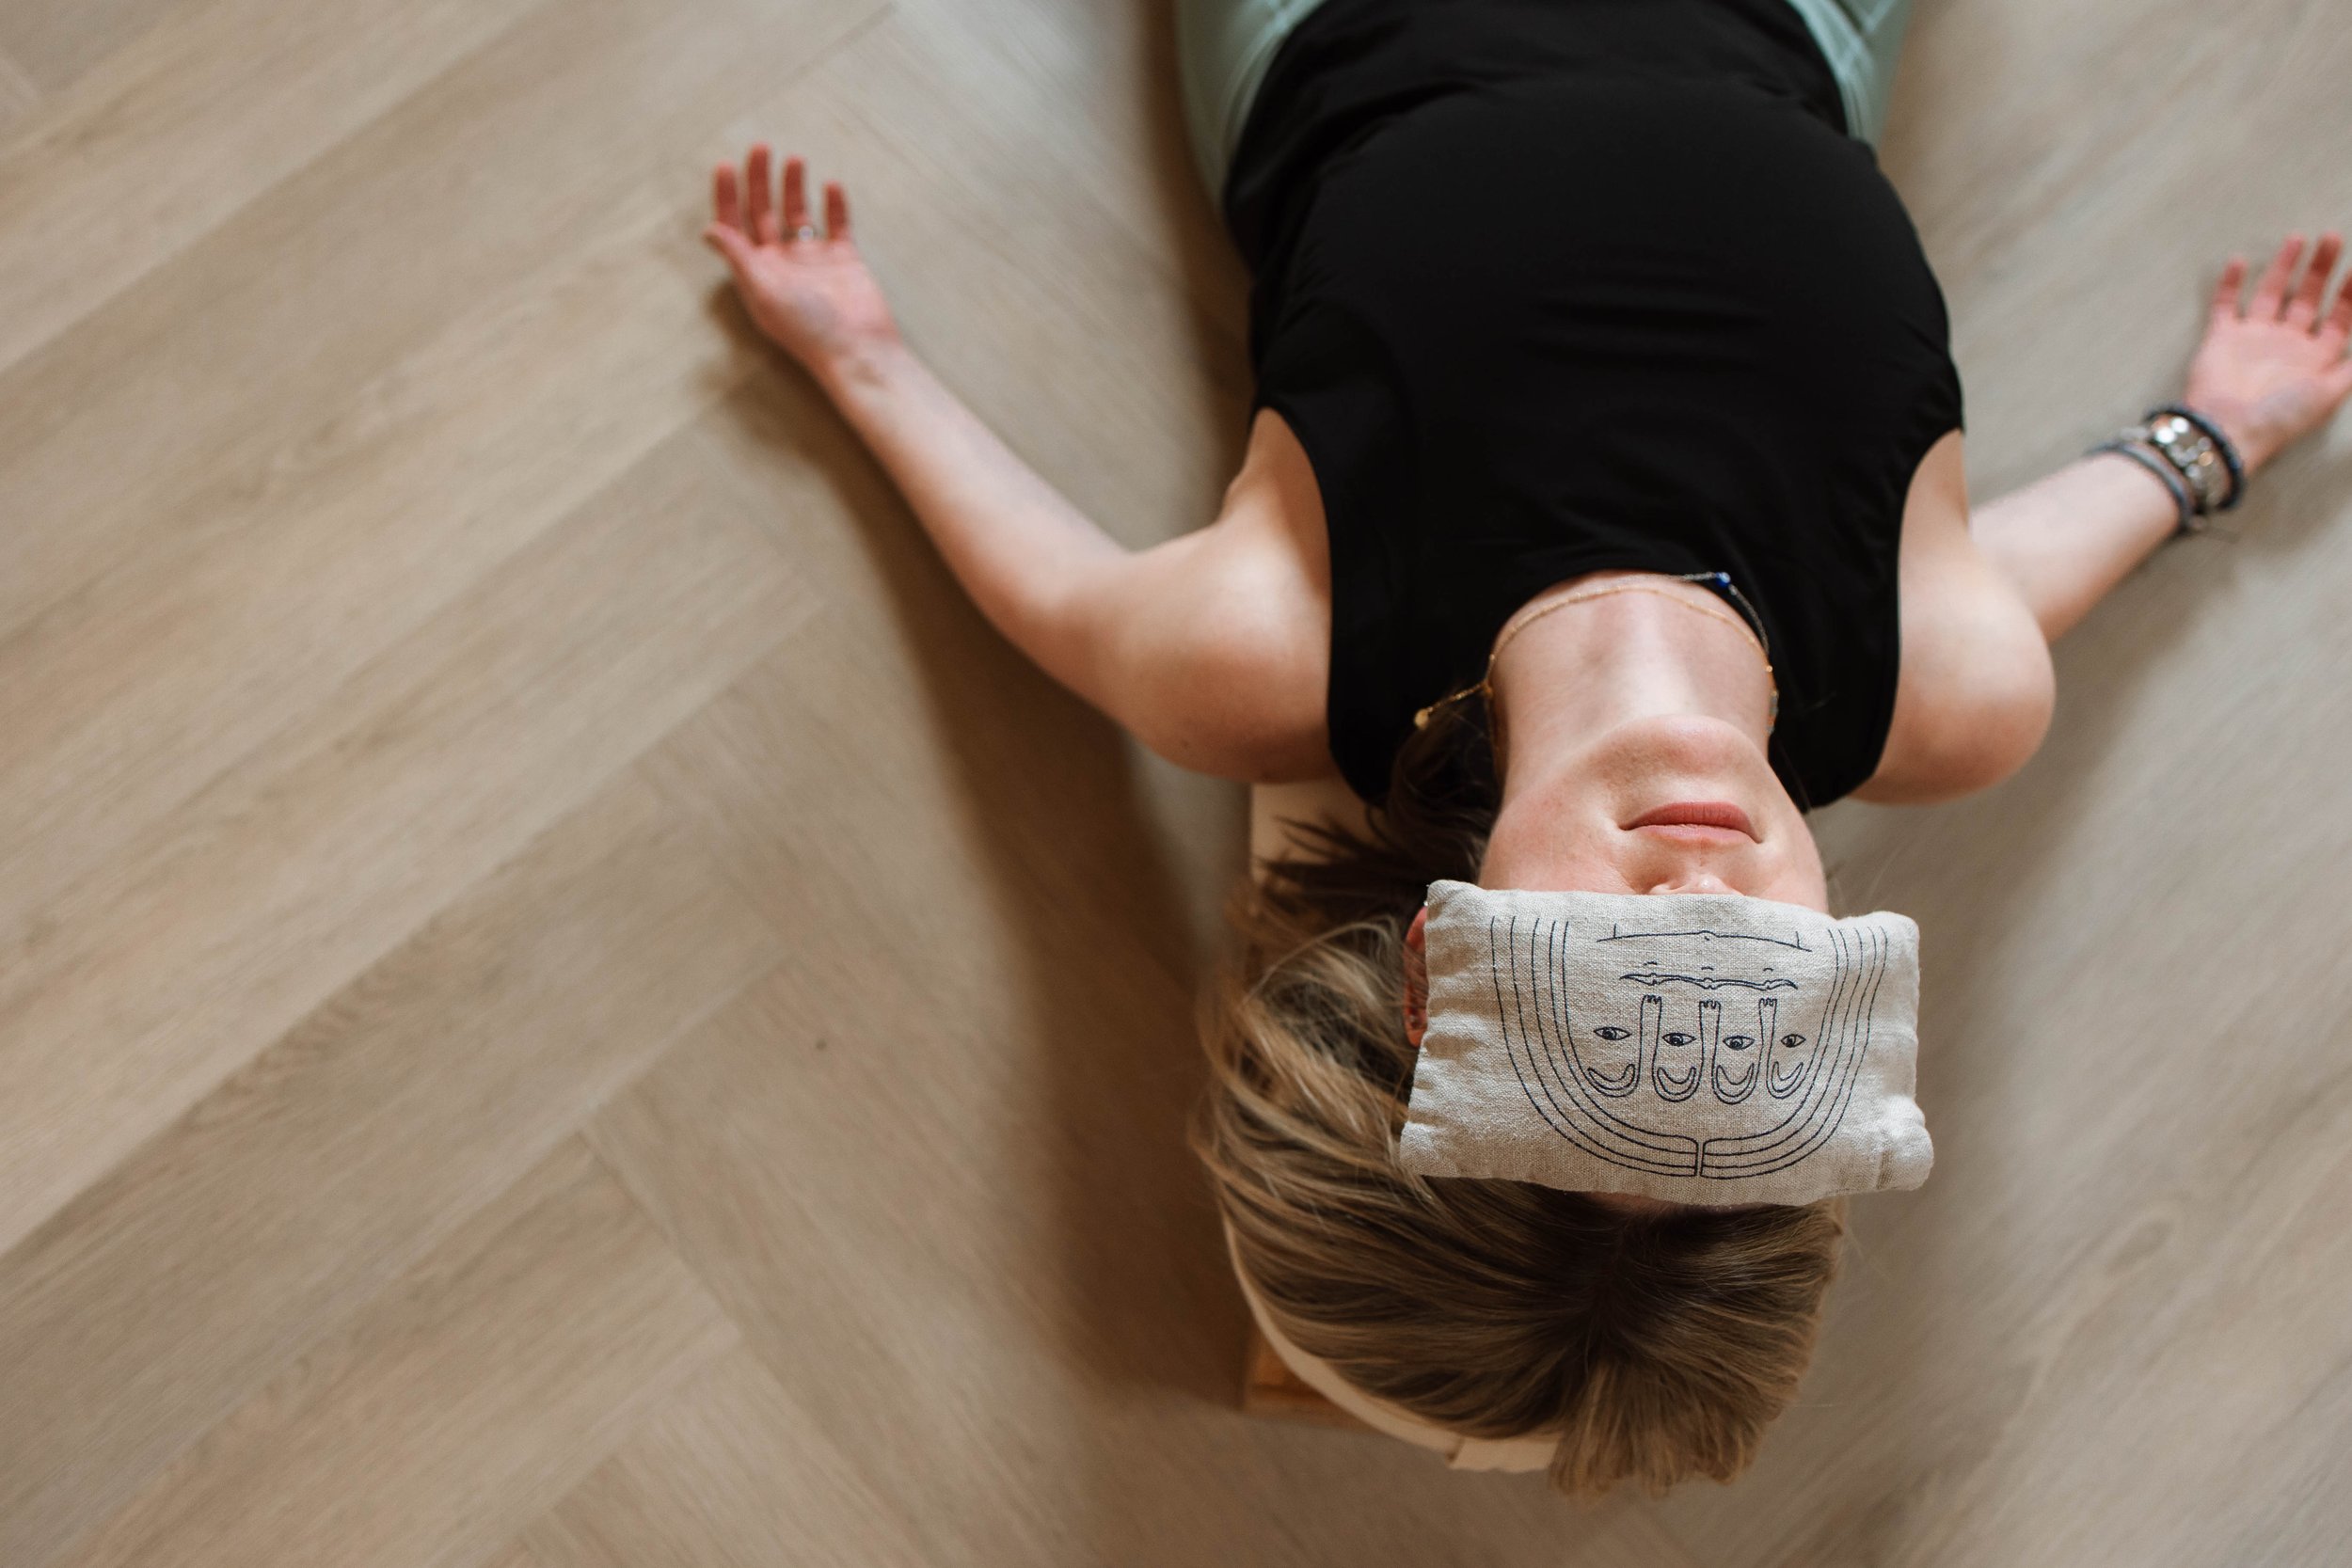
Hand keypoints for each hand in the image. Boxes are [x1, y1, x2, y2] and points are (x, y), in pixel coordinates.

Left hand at [703, 145, 898, 377]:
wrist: (859, 350)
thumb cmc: (808, 328)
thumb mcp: (764, 292)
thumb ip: (738, 258)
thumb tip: (708, 229)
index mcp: (757, 272)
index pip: (735, 226)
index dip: (727, 196)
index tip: (725, 165)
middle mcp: (781, 264)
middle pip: (764, 212)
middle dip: (759, 180)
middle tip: (761, 147)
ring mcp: (813, 260)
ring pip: (798, 213)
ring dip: (793, 186)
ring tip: (794, 159)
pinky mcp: (844, 260)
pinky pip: (837, 224)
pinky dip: (835, 204)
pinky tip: (830, 185)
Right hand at [2183, 233, 2351, 471]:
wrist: (2228, 429)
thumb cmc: (2282, 415)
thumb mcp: (2332, 392)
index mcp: (2315, 357)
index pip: (2340, 316)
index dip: (2351, 292)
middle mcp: (2286, 344)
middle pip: (2308, 297)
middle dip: (2322, 268)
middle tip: (2332, 238)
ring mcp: (2253, 339)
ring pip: (2272, 293)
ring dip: (2285, 266)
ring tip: (2298, 238)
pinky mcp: (2222, 338)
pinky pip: (2225, 305)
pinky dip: (2230, 283)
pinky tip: (2240, 261)